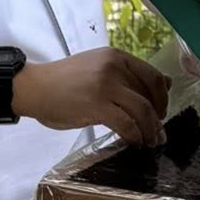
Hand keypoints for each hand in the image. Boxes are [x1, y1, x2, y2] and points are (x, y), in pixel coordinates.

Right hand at [16, 47, 168, 146]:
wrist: (33, 87)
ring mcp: (106, 85)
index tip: (160, 113)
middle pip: (150, 95)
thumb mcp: (98, 69)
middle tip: (158, 133)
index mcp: (116, 56)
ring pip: (142, 110)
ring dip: (151, 130)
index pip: (153, 76)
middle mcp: (114, 67)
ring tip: (150, 142)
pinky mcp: (97, 105)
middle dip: (158, 118)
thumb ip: (128, 75)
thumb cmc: (63, 82)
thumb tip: (166, 82)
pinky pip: (127, 124)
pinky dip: (135, 136)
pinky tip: (134, 143)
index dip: (162, 98)